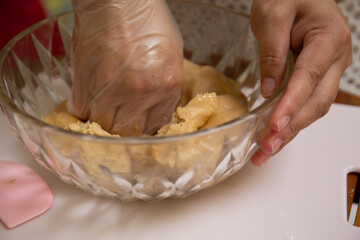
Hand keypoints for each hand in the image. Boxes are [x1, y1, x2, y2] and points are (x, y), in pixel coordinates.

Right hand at [68, 0, 182, 135]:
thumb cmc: (148, 20)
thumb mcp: (171, 55)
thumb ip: (165, 87)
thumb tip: (153, 109)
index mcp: (166, 84)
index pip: (155, 124)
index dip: (145, 127)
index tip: (139, 124)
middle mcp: (140, 91)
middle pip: (127, 131)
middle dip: (124, 129)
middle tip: (119, 120)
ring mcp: (110, 88)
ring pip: (102, 125)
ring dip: (102, 121)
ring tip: (103, 110)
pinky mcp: (83, 81)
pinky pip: (80, 110)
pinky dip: (84, 109)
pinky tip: (89, 98)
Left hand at [250, 0, 351, 165]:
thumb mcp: (272, 14)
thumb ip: (271, 51)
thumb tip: (268, 89)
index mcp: (328, 39)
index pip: (309, 78)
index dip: (292, 104)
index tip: (275, 124)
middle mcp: (334, 59)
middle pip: (316, 101)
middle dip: (292, 127)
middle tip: (268, 148)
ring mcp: (327, 71)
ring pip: (313, 108)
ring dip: (290, 131)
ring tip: (266, 151)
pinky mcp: (315, 78)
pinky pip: (305, 103)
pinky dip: (290, 121)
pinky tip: (275, 136)